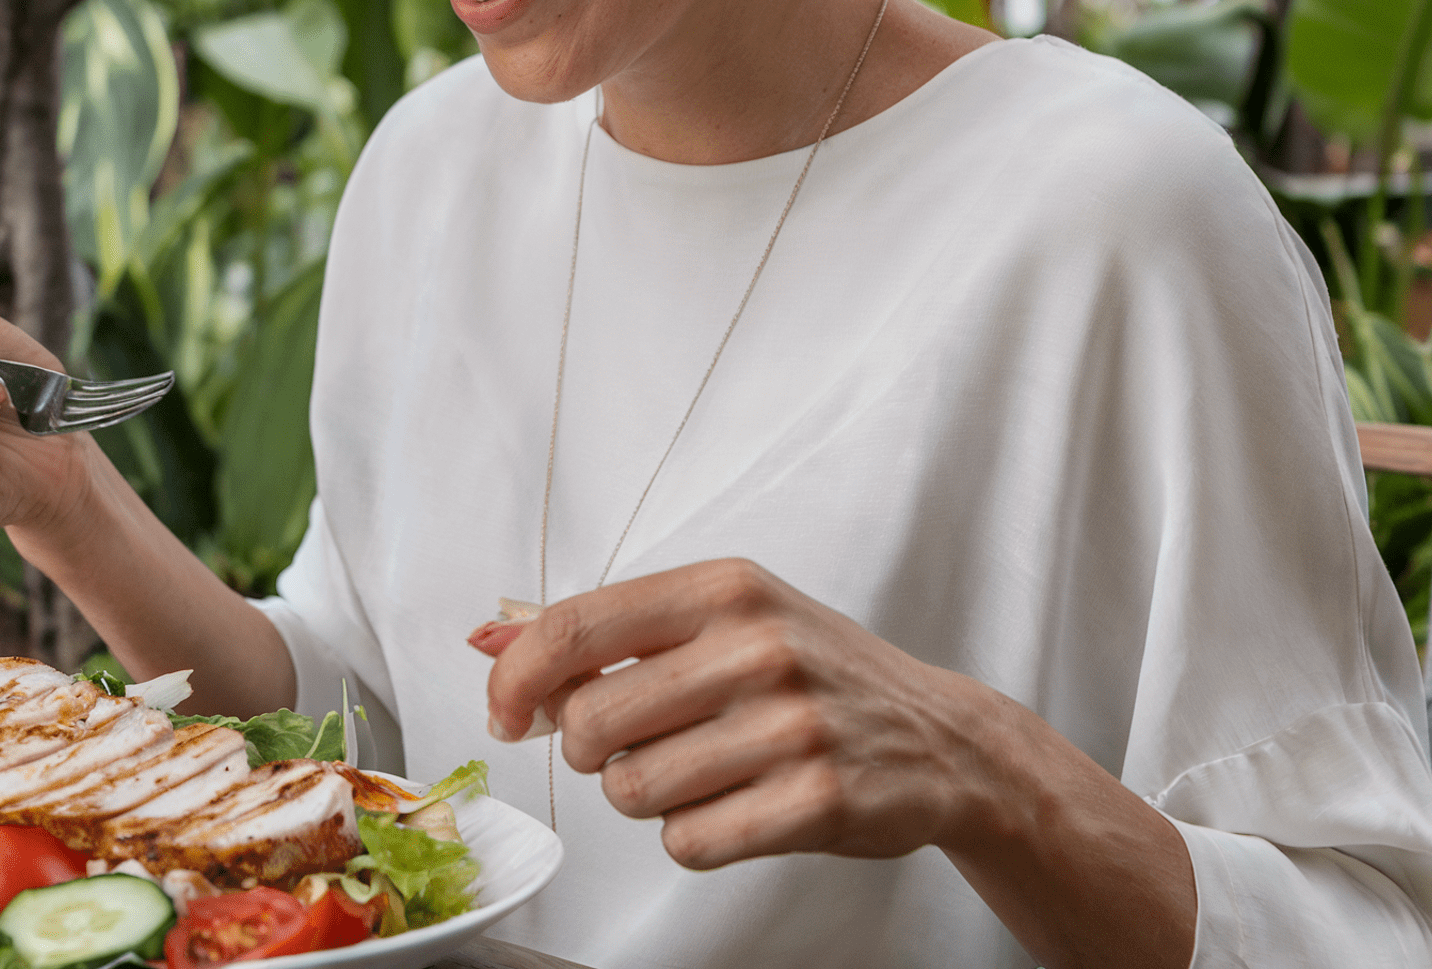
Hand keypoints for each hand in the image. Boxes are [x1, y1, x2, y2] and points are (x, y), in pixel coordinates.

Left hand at [478, 559, 1193, 965]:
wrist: (943, 739)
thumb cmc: (814, 675)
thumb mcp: (722, 621)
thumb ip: (606, 631)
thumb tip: (489, 639)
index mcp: (723, 588)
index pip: (573, 628)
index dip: (517, 680)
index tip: (507, 714)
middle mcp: (756, 646)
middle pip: (589, 724)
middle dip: (595, 751)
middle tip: (645, 743)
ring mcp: (790, 725)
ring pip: (632, 790)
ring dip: (647, 797)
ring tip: (702, 773)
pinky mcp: (814, 800)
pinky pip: (689, 842)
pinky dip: (693, 838)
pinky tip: (735, 810)